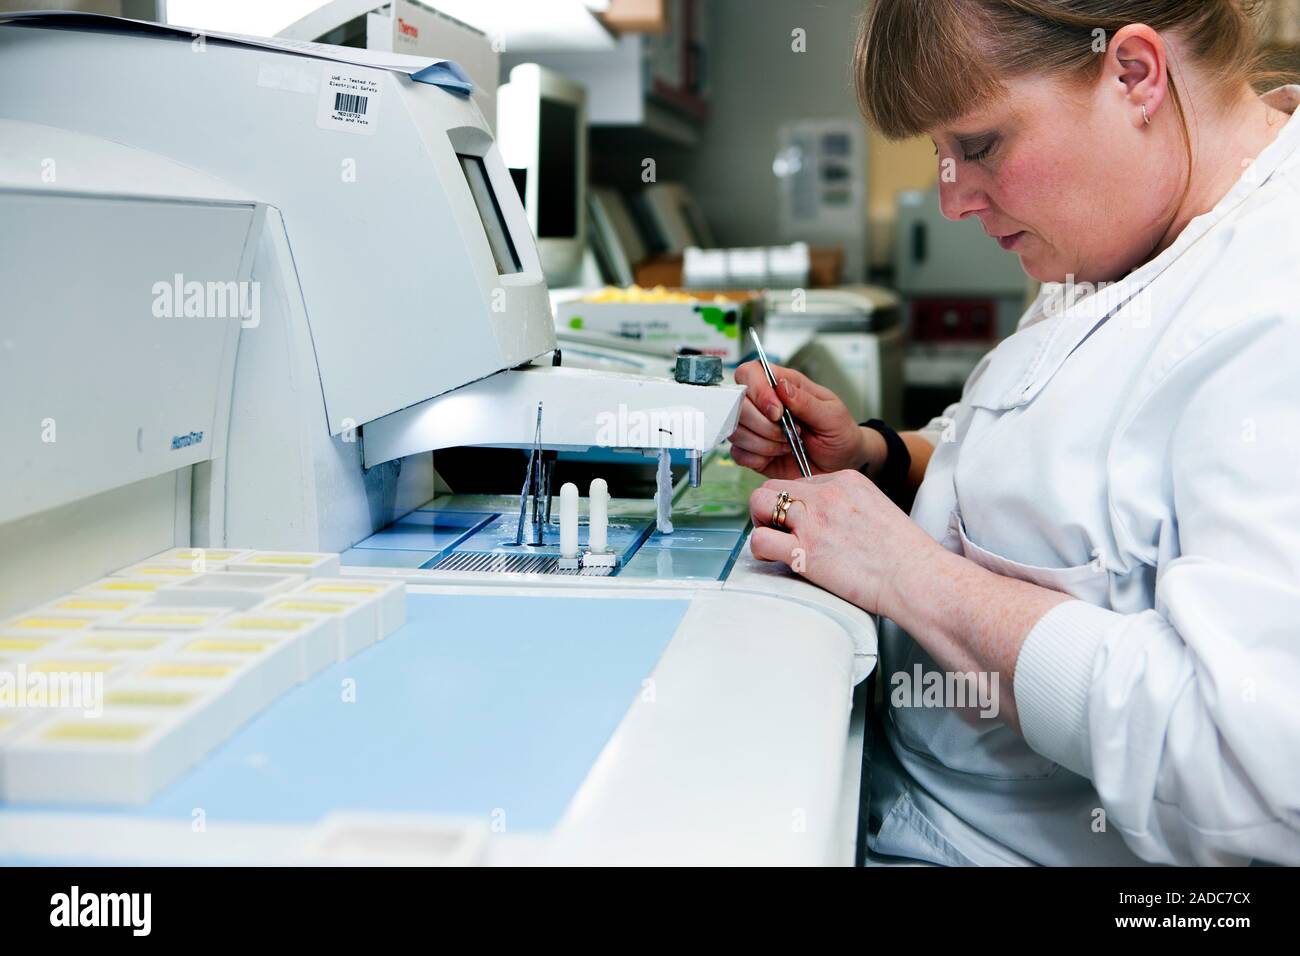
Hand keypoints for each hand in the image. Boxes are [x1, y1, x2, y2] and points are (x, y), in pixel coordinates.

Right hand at [730, 362, 874, 478]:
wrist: (841, 464)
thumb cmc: (839, 434)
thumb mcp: (832, 415)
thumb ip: (806, 401)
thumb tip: (781, 386)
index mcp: (783, 386)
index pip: (750, 373)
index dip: (757, 391)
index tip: (777, 412)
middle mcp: (764, 404)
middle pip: (736, 403)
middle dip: (762, 424)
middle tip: (789, 433)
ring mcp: (755, 429)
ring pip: (735, 430)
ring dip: (763, 443)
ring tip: (787, 445)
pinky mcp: (752, 451)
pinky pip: (738, 453)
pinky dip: (757, 458)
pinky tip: (775, 457)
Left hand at [748, 470, 941, 615]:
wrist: (916, 577)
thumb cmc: (904, 554)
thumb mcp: (877, 509)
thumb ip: (847, 507)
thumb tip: (827, 519)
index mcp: (845, 481)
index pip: (801, 482)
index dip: (796, 504)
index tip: (803, 523)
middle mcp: (826, 495)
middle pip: (774, 486)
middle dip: (769, 508)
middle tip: (779, 529)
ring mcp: (814, 522)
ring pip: (759, 503)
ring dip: (760, 523)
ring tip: (774, 541)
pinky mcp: (805, 552)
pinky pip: (760, 540)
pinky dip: (760, 550)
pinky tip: (774, 559)